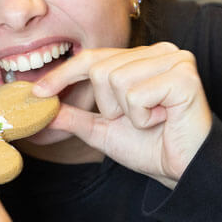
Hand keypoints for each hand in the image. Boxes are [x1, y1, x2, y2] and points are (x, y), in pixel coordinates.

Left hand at [33, 42, 210, 188]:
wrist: (183, 169)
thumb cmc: (150, 146)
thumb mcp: (102, 129)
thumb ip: (73, 116)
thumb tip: (38, 109)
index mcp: (141, 58)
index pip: (92, 58)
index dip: (62, 75)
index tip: (37, 92)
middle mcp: (160, 51)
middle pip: (100, 69)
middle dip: (108, 105)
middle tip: (135, 119)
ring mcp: (175, 60)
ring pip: (116, 80)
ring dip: (127, 112)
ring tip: (151, 119)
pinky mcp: (185, 76)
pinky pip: (136, 94)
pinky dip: (142, 116)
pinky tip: (162, 119)